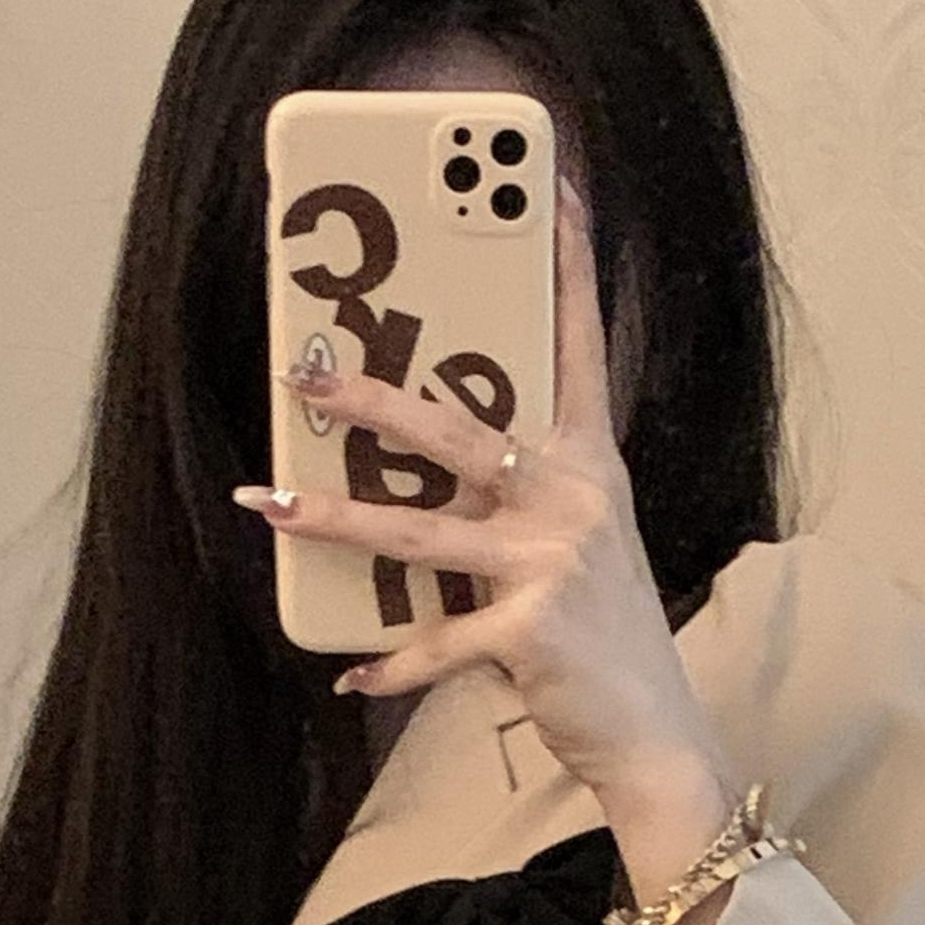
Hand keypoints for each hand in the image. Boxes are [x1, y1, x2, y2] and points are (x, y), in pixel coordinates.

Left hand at [234, 186, 743, 906]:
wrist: (655, 738)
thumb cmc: (608, 640)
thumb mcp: (581, 549)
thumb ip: (523, 500)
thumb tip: (431, 476)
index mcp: (592, 466)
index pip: (583, 345)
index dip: (569, 264)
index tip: (555, 186)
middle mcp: (574, 500)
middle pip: (457, 427)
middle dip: (371, 396)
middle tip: (304, 372)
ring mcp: (551, 563)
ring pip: (419, 528)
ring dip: (333, 516)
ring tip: (268, 501)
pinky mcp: (528, 631)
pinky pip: (435, 643)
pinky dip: (392, 664)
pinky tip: (351, 674)